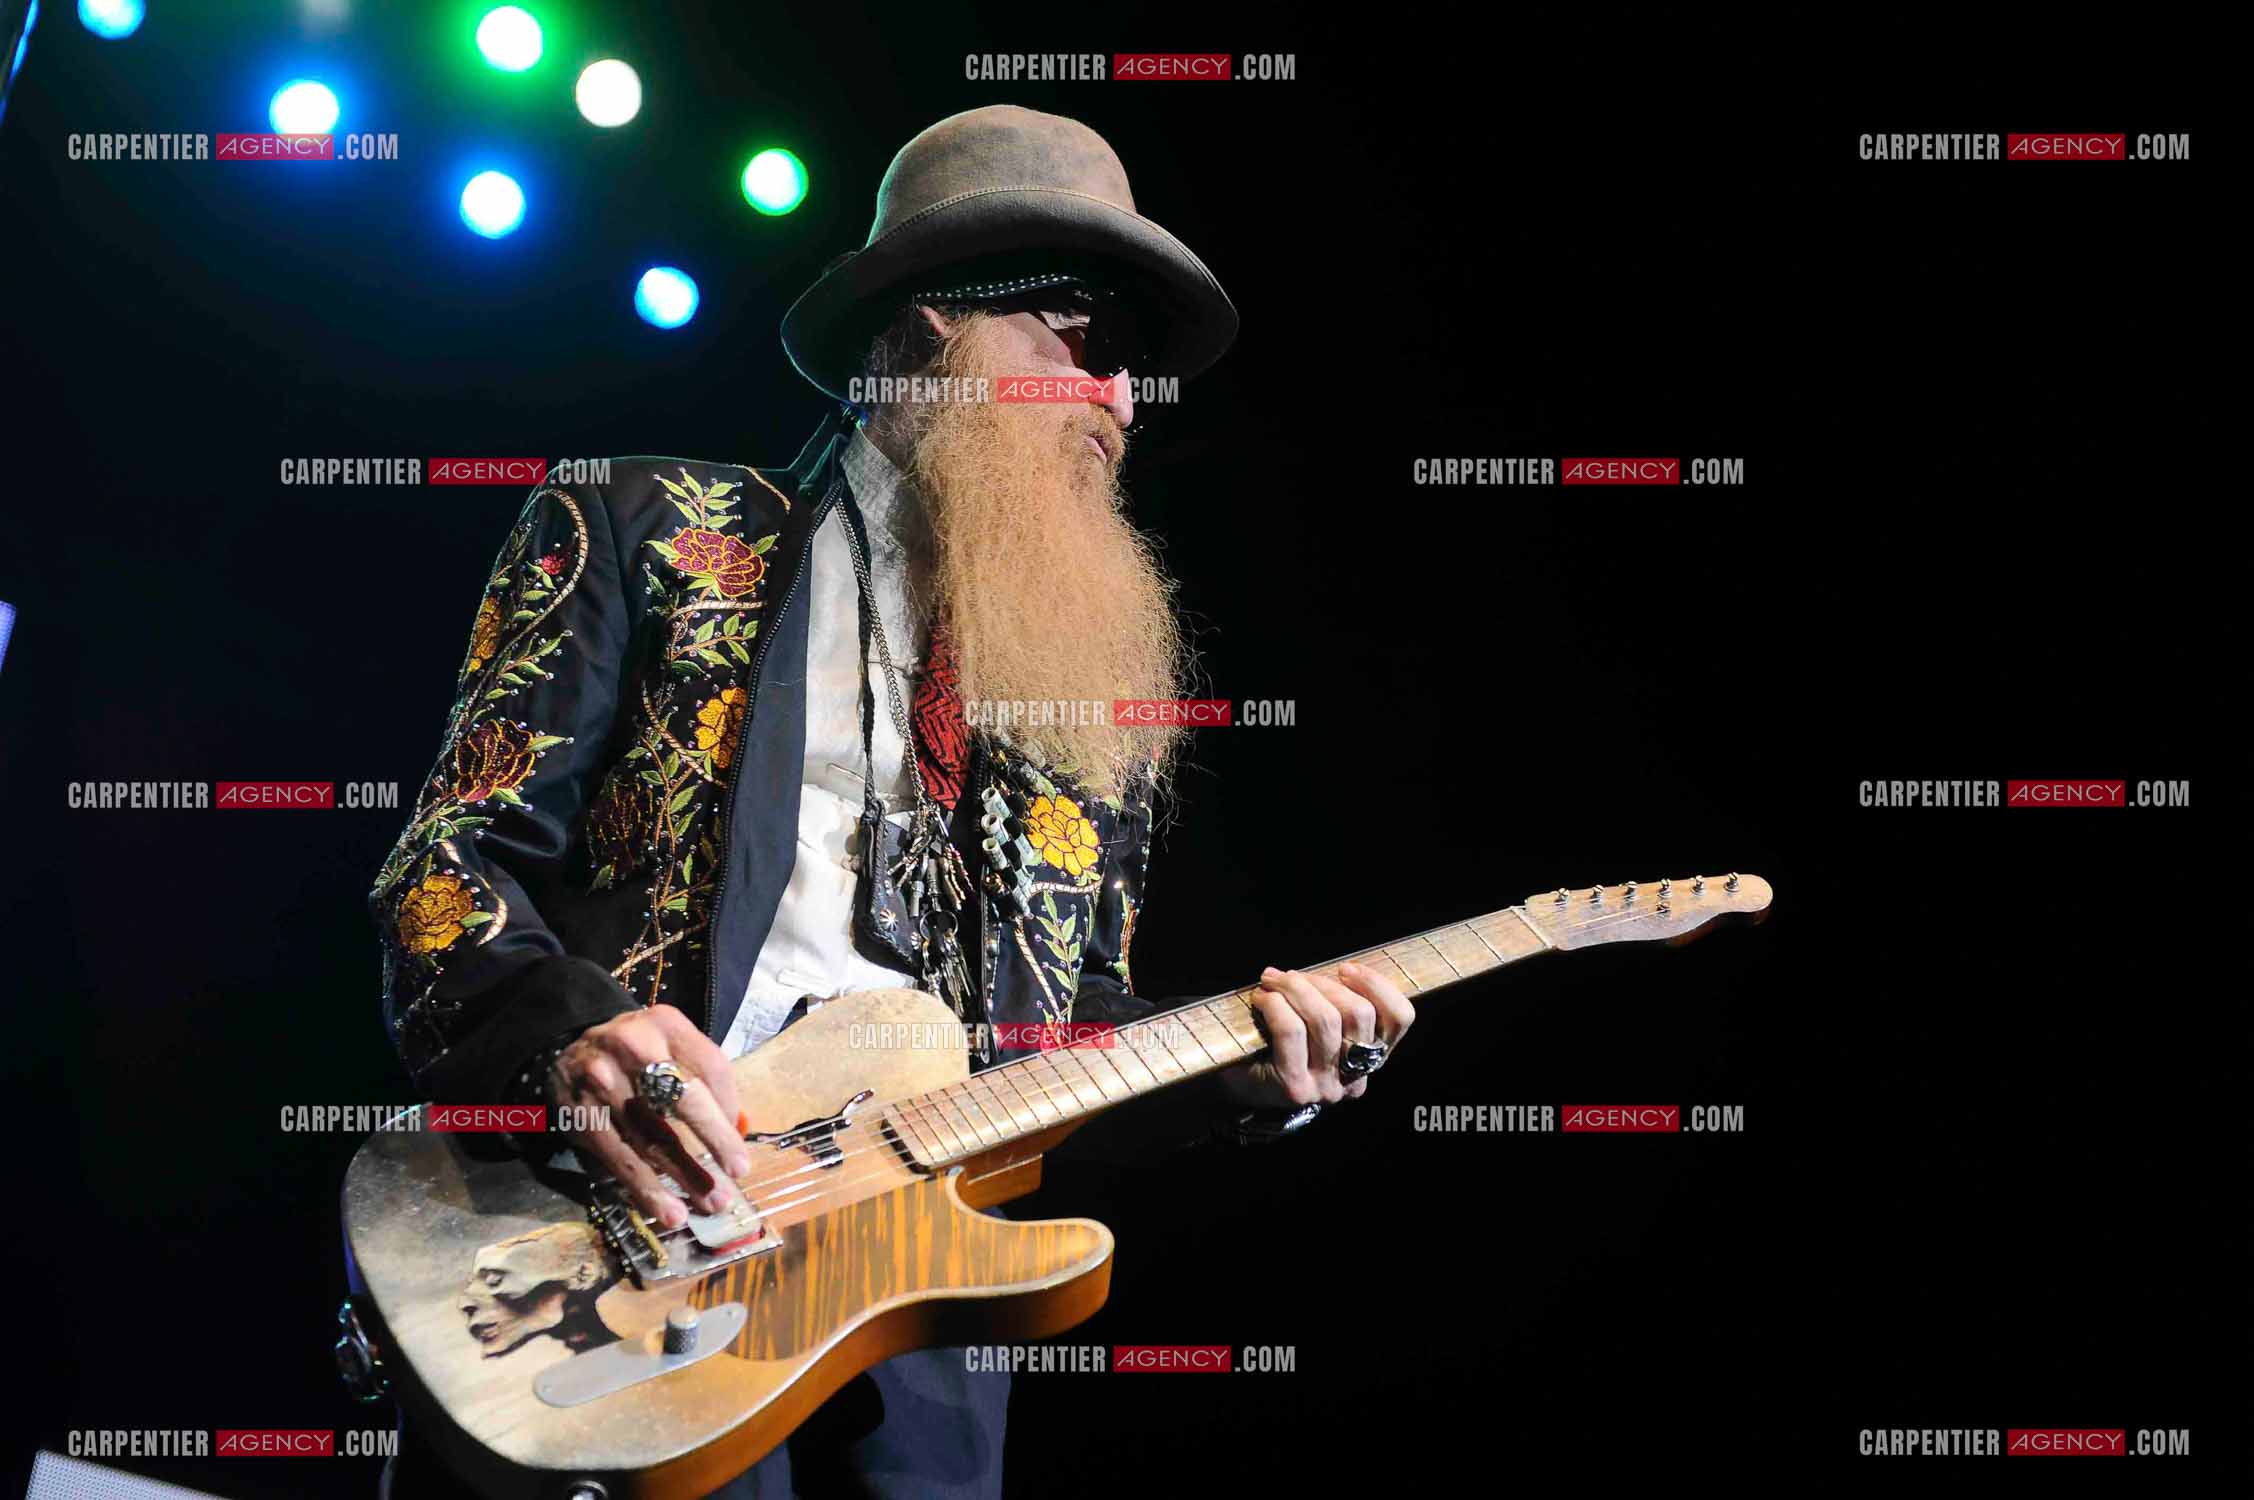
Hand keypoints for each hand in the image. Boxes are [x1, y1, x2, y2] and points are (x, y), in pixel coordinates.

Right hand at [546, 1004, 750, 1229]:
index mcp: (666, 1024)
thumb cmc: (637, 1053)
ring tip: (710, 1204)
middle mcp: (633, 1046)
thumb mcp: (671, 1045)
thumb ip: (705, 1079)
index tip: (741, 1137)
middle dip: (714, 1138)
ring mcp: (602, 1080)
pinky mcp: (581, 1114)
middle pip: (682, 1096)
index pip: (711, 1066)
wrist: (567, 1048)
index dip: (730, 1106)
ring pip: (651, 1135)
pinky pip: (619, 1157)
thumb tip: (739, 1129)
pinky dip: (645, 1187)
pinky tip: (667, 1210)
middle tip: (737, 1172)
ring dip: (683, 1174)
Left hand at [1218, 961, 1415, 1109]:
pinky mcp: (1296, 1087)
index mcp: (1372, 1056)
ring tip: (1273, 981)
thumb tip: (1338, 968)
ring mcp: (1327, 1086)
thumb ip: (1336, 999)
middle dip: (1322, 982)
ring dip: (1294, 988)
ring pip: (1325, 1019)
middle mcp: (1355, 1076)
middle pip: (1358, 1013)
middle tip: (1291, 975)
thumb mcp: (1320, 1021)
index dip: (1378, 985)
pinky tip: (1261, 999)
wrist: (1243, 1087)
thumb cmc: (1283, 1043)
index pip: (1399, 1018)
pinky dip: (1275, 1005)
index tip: (1346, 968)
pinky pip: (1292, 1031)